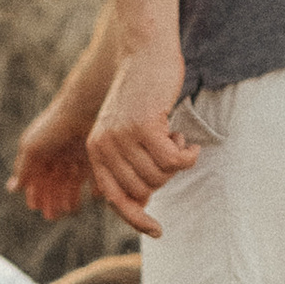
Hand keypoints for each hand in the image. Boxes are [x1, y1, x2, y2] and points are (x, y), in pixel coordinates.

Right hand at [8, 96, 95, 221]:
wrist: (83, 108)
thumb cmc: (53, 127)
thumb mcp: (32, 148)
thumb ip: (23, 169)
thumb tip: (12, 189)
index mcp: (41, 153)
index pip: (35, 178)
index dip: (35, 193)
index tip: (35, 207)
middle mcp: (58, 155)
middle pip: (54, 183)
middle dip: (51, 200)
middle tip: (52, 215)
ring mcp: (77, 155)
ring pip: (72, 182)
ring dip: (70, 197)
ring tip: (69, 209)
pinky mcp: (95, 154)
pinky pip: (95, 176)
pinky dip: (95, 187)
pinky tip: (92, 196)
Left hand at [84, 38, 196, 240]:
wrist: (144, 52)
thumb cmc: (141, 94)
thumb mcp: (127, 132)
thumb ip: (128, 165)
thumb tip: (140, 205)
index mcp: (96, 151)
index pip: (115, 199)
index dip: (136, 218)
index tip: (157, 231)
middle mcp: (105, 146)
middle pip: (146, 189)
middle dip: (165, 177)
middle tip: (170, 151)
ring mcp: (123, 136)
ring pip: (161, 175)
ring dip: (177, 161)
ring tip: (176, 138)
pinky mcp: (145, 126)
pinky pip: (175, 160)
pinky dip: (188, 154)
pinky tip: (187, 138)